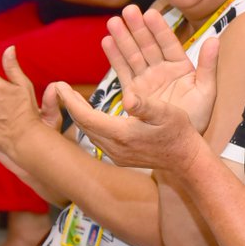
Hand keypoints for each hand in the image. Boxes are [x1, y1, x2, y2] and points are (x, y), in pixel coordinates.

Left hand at [53, 80, 205, 177]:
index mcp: (122, 134)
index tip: (58, 85)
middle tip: (58, 88)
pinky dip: (89, 123)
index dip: (70, 101)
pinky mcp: (120, 156)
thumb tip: (128, 97)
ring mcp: (116, 154)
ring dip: (78, 115)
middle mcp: (114, 147)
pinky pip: (97, 137)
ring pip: (88, 132)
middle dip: (69, 106)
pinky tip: (90, 114)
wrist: (187, 160)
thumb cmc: (179, 133)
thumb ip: (146, 105)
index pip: (86, 117)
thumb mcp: (167, 114)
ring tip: (70, 99)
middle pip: (83, 125)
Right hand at [102, 5, 218, 133]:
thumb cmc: (198, 117)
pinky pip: (124, 71)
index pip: (168, 43)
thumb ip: (209, 65)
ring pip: (134, 55)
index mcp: (180, 67)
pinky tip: (107, 41)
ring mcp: (147, 79)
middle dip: (137, 28)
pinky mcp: (134, 91)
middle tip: (127, 11)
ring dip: (124, 38)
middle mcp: (162, 70)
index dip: (159, 29)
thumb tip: (215, 39)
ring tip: (113, 22)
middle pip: (148, 45)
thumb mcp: (207, 91)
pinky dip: (116, 57)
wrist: (181, 144)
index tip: (150, 14)